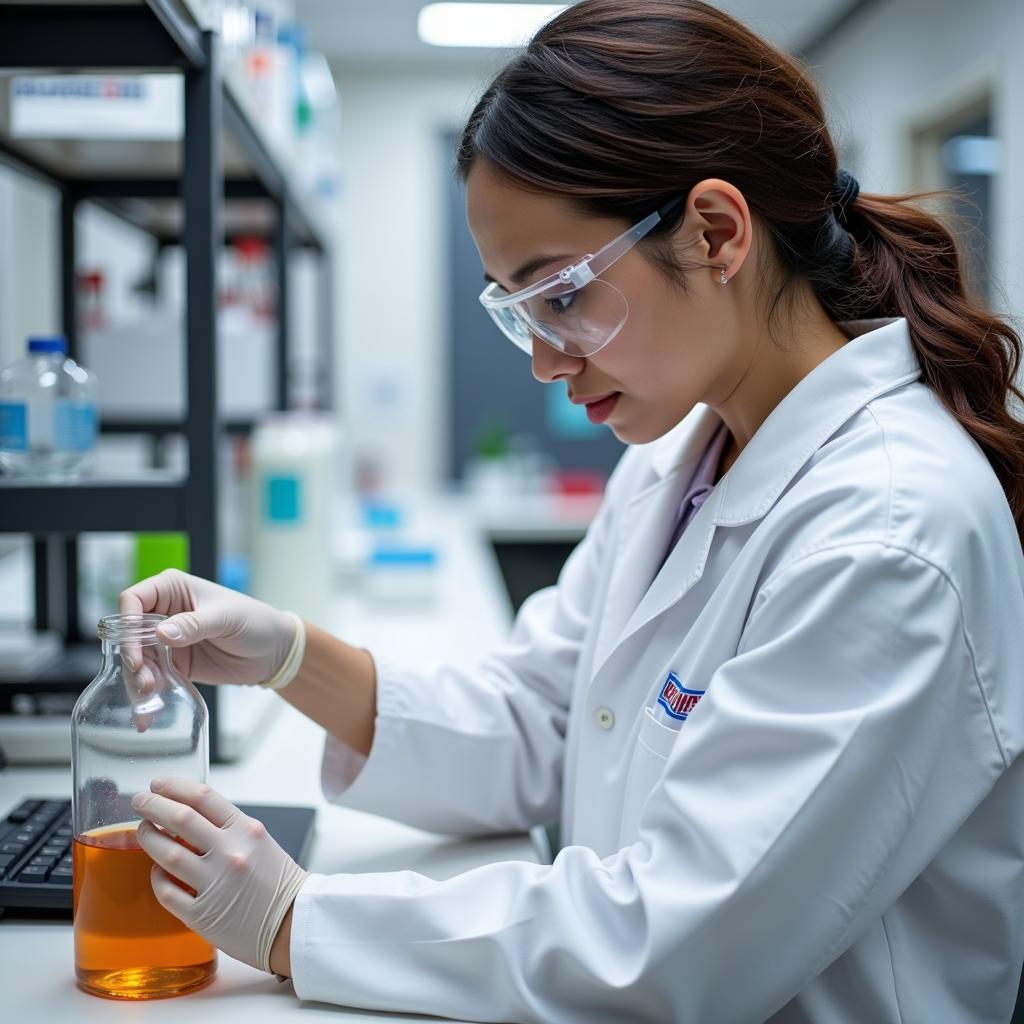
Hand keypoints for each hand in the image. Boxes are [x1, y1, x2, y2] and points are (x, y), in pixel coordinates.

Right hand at [119, 569, 296, 685]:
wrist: (273, 652)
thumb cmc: (255, 621)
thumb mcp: (226, 619)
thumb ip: (194, 624)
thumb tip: (162, 633)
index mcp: (173, 589)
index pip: (134, 599)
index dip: (127, 622)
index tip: (134, 647)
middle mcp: (164, 612)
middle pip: (130, 634)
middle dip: (131, 657)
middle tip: (143, 677)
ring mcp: (166, 640)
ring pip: (137, 659)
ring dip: (137, 679)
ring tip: (149, 695)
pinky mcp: (173, 664)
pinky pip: (151, 677)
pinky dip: (147, 693)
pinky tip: (147, 710)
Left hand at [132, 778, 307, 974]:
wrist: (293, 923)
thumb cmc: (276, 882)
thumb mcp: (259, 842)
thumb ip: (227, 828)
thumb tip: (188, 814)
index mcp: (246, 830)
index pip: (202, 797)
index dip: (174, 786)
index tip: (157, 784)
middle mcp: (230, 853)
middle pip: (179, 818)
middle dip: (152, 805)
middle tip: (139, 801)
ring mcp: (214, 884)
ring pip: (166, 853)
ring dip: (148, 838)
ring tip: (142, 832)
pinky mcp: (202, 915)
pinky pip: (166, 891)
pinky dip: (156, 877)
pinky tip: (157, 871)